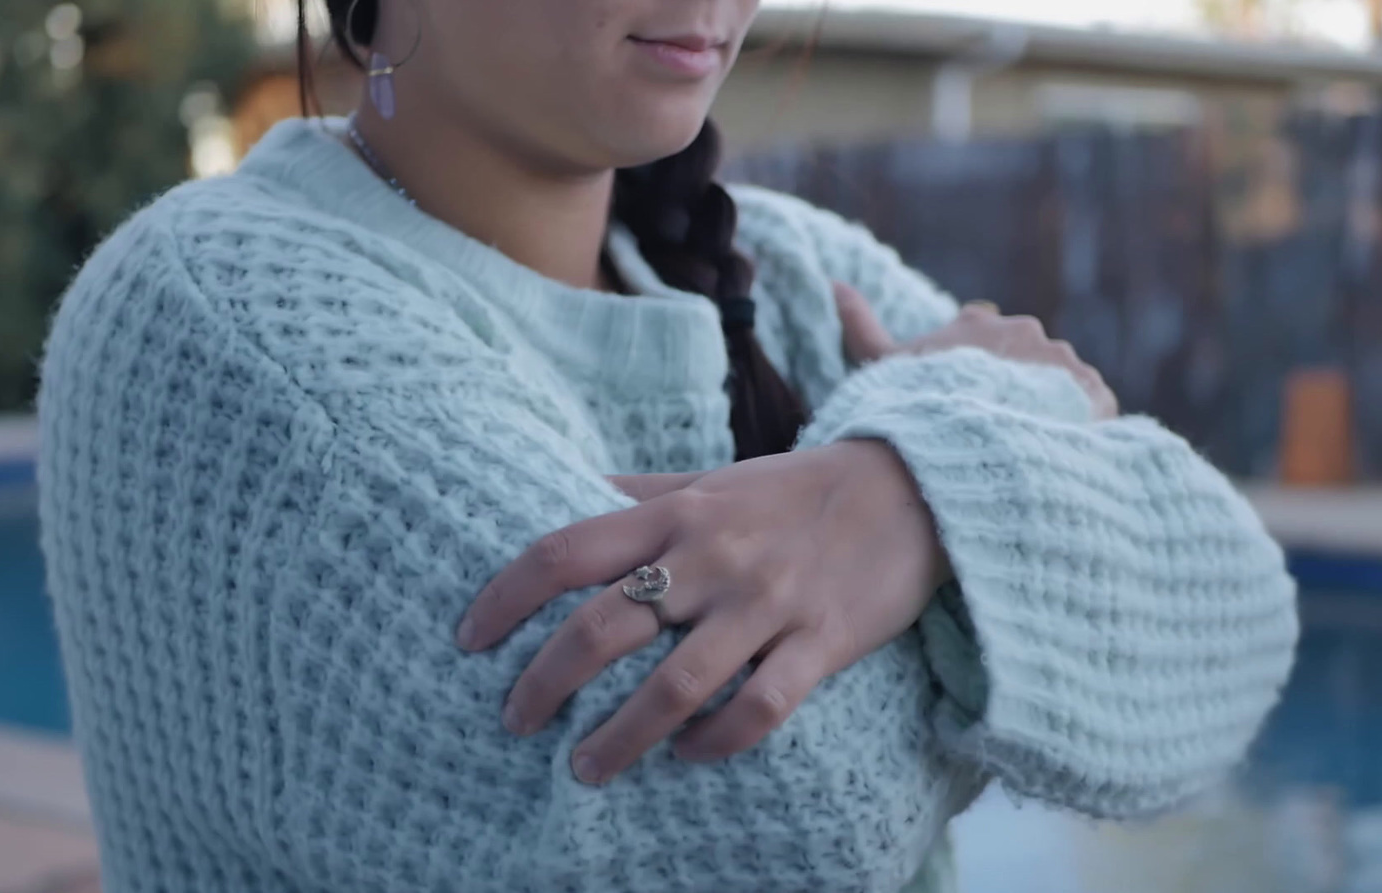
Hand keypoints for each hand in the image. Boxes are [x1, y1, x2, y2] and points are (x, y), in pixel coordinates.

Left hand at [456, 440, 950, 784]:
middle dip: (544, 683)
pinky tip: (690, 757)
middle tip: (515, 721)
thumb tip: (577, 487)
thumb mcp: (715, 478)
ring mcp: (767, 601)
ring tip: (584, 770)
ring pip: (674, 685)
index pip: (564, 552)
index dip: (504, 598)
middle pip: (601, 628)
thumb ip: (648, 493)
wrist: (913, 484)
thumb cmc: (798, 488)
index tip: (468, 639)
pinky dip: (718, 741)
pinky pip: (760, 707)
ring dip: (620, 738)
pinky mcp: (822, 640)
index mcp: (677, 513)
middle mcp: (711, 555)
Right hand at [834, 283, 1119, 419]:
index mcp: (979, 322)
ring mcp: (1064, 363)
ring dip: (1048, 408)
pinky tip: (1056, 454)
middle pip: (1022, 359)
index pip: (981, 328)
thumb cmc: (918, 402)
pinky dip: (1080, 430)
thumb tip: (833, 284)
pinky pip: (1093, 412)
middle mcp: (1028, 332)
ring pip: (1058, 386)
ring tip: (1026, 447)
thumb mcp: (880, 365)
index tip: (963, 389)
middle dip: (1014, 387)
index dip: (972, 361)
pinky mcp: (1096, 396)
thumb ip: (860, 325)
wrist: (972, 442)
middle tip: (993, 427)